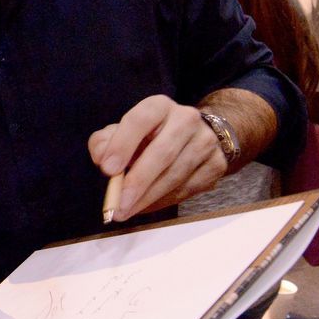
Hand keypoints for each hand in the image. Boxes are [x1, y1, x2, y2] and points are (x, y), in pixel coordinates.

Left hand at [88, 95, 226, 221]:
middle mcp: (186, 119)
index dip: (122, 145)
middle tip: (118, 205)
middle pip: (162, 153)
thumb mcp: (124, 131)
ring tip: (126, 212)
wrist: (197, 135)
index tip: (107, 170)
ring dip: (148, 198)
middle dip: (138, 182)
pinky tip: (146, 206)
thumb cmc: (150, 135)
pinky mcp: (216, 164)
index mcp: (159, 106)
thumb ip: (105, 141)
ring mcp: (205, 141)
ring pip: (175, 175)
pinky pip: (187, 188)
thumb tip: (101, 159)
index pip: (140, 120)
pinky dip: (164, 201)